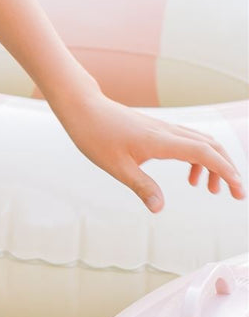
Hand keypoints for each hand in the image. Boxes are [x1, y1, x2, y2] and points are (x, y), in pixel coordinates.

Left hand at [59, 92, 245, 212]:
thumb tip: (159, 208)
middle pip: (211, 146)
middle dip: (227, 169)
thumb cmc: (95, 135)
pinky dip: (197, 158)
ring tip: (209, 190)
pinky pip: (188, 141)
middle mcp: (168, 132)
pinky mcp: (158, 130)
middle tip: (235, 194)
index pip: (204, 153)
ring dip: (213, 164)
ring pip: (202, 142)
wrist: (83, 108)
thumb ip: (141, 186)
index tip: (237, 190)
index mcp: (161, 141)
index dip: (224, 171)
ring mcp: (164, 129)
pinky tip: (189, 177)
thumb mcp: (116, 167)